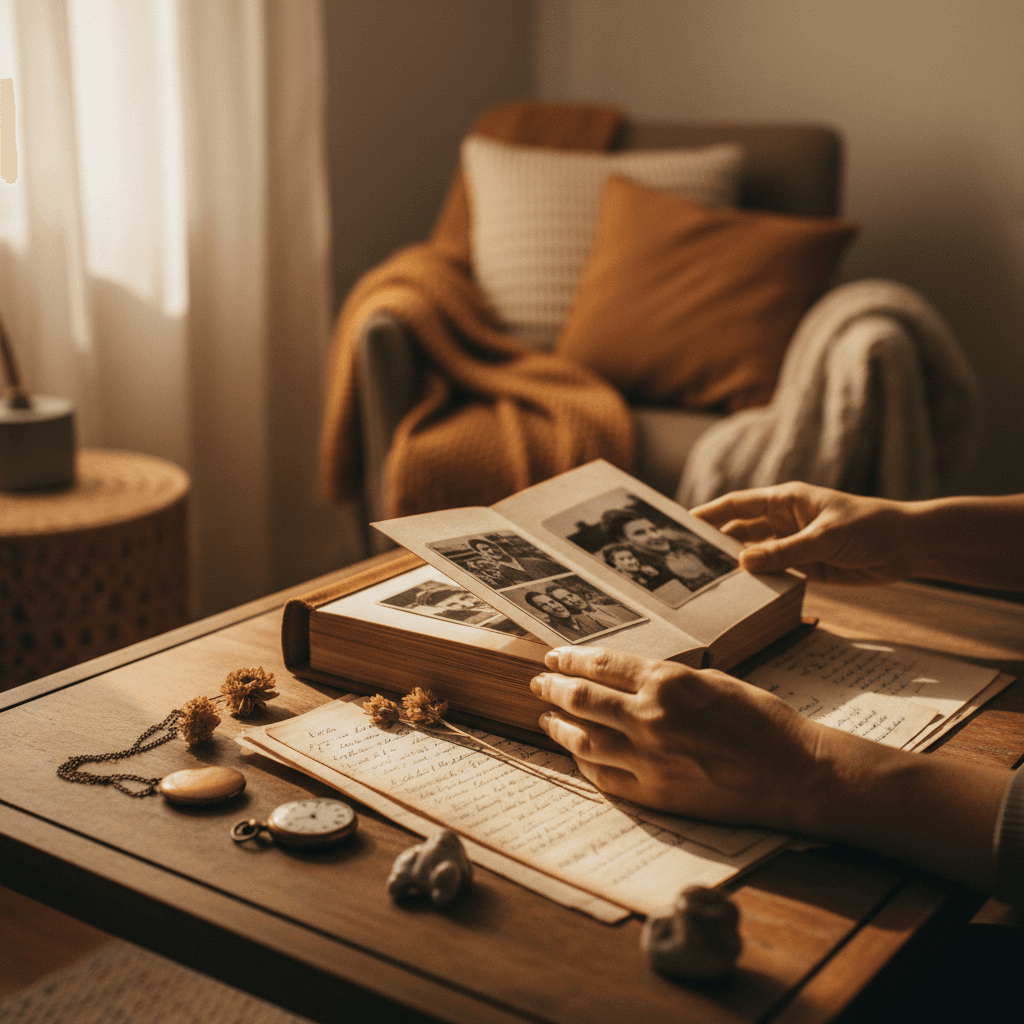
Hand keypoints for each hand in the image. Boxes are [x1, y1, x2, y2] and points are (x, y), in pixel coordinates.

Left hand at [530, 645, 832, 829]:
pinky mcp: (654, 794)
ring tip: (547, 718)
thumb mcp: (712, 681)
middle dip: (553, 688)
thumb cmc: (761, 721)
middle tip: (539, 683)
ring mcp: (648, 759)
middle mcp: (651, 718)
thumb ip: (666, 680)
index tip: (554, 657)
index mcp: (668, 682)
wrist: (793, 774)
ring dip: (559, 726)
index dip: (570, 659)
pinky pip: (603, 776)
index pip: (601, 664)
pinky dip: (583, 761)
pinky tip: (576, 752)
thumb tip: (625, 678)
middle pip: (582, 699)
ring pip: (583, 739)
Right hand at [691, 482, 914, 583]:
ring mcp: (793, 544)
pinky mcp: (805, 566)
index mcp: (785, 501)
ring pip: (754, 555)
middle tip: (686, 561)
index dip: (709, 514)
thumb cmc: (869, 527)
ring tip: (708, 583)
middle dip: (716, 544)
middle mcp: (784, 520)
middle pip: (740, 532)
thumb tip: (743, 562)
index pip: (736, 505)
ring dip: (737, 567)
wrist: (907, 546)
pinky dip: (758, 582)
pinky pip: (773, 573)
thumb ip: (783, 552)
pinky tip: (742, 595)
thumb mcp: (824, 538)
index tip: (681, 524)